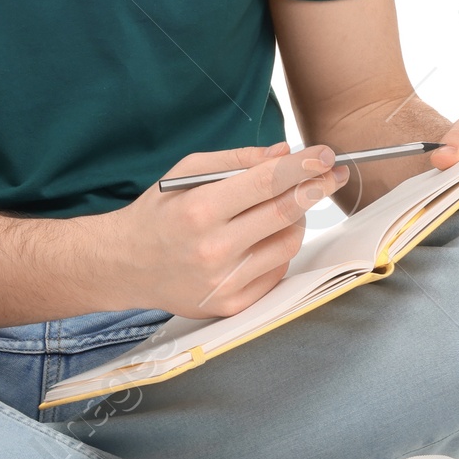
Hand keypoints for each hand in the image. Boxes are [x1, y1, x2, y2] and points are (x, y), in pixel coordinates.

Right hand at [91, 141, 350, 318]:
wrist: (125, 265)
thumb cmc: (158, 212)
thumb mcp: (185, 173)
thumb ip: (236, 160)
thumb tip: (284, 153)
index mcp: (199, 210)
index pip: (266, 183)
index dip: (302, 166)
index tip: (326, 154)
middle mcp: (213, 250)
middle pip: (285, 214)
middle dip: (316, 188)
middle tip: (333, 172)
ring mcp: (224, 282)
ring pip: (288, 244)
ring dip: (298, 218)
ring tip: (288, 204)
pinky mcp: (232, 305)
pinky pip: (277, 271)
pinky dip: (279, 248)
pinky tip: (264, 236)